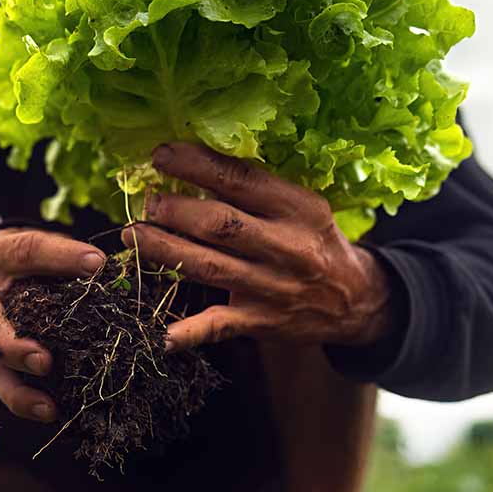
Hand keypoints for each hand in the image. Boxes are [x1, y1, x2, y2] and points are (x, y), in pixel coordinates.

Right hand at [0, 227, 105, 421]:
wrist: (2, 272)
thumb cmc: (32, 258)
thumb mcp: (45, 243)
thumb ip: (66, 253)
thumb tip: (100, 266)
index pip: (25, 253)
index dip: (60, 257)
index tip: (95, 264)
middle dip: (14, 347)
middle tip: (43, 361)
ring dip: (17, 390)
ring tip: (46, 406)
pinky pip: (5, 386)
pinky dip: (25, 402)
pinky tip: (51, 411)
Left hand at [122, 143, 394, 352]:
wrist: (358, 301)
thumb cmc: (316, 242)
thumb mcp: (303, 207)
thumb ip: (259, 191)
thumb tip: (195, 164)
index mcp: (299, 208)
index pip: (242, 180)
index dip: (197, 165)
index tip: (161, 156)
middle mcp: (287, 247)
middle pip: (220, 225)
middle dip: (175, 211)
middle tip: (146, 203)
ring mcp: (273, 288)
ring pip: (210, 268)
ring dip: (165, 252)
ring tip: (134, 237)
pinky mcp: (261, 322)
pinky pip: (219, 326)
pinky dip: (188, 332)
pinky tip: (159, 335)